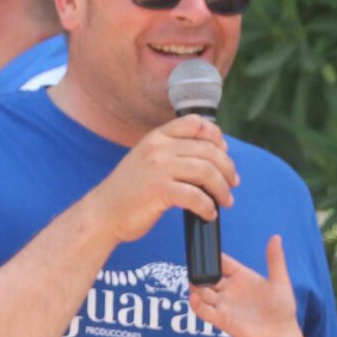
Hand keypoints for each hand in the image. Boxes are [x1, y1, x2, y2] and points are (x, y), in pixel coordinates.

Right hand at [88, 114, 237, 242]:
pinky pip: (196, 196)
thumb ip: (172, 153)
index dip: (217, 136)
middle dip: (227, 168)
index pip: (195, 123)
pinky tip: (208, 214)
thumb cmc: (130, 191)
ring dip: (222, 189)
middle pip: (208, 150)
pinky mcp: (158, 191)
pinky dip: (207, 207)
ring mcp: (158, 168)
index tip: (224, 153)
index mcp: (157, 137)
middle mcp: (158, 148)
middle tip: (232, 183)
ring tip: (225, 201)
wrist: (103, 213)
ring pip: (206, 172)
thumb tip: (211, 158)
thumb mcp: (148, 160)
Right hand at [189, 236, 297, 336]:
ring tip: (193, 281)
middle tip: (192, 266)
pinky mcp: (220, 319)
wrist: (280, 334)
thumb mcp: (280, 281)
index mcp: (241, 276)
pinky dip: (196, 304)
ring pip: (201, 292)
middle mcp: (229, 289)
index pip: (221, 262)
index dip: (210, 256)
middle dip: (198, 271)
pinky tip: (195, 297)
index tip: (202, 249)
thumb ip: (275, 260)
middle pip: (206, 276)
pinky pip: (203, 311)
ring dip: (195, 286)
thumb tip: (276, 237)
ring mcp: (223, 304)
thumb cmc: (282, 308)